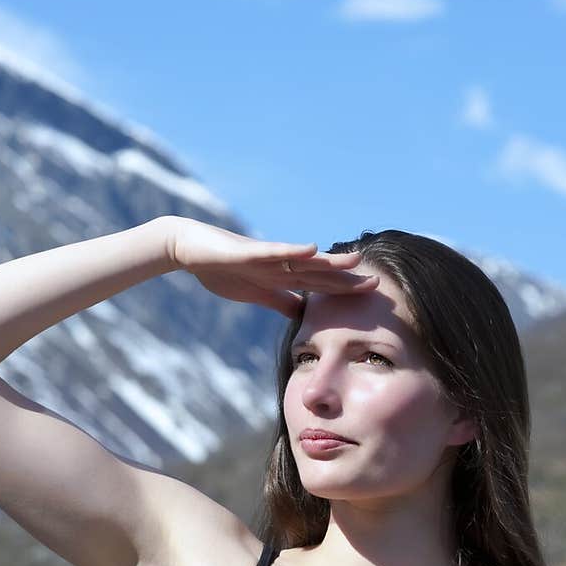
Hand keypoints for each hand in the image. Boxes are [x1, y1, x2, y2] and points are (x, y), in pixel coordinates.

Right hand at [164, 218, 379, 319]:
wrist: (188, 250)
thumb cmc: (222, 270)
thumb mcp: (258, 294)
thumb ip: (282, 302)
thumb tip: (305, 316)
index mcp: (284, 277)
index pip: (321, 286)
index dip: (346, 291)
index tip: (373, 296)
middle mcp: (282, 264)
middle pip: (320, 273)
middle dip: (348, 279)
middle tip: (377, 283)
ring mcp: (267, 256)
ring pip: (304, 260)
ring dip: (329, 261)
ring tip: (354, 261)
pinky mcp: (249, 250)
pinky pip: (275, 250)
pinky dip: (293, 250)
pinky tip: (312, 249)